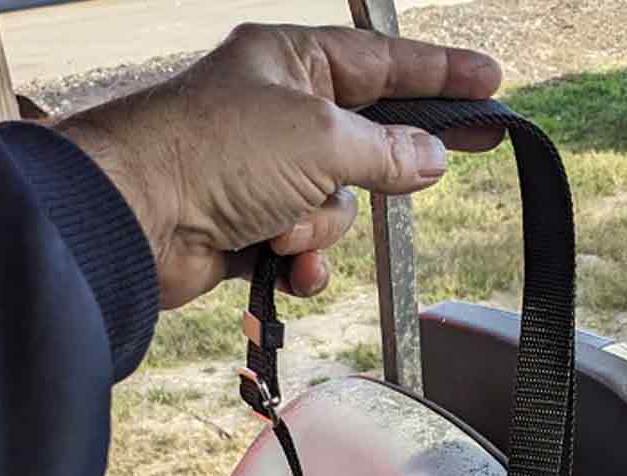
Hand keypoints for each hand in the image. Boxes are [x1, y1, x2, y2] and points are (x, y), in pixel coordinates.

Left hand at [56, 24, 502, 308]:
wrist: (137, 216)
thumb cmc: (211, 150)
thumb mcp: (319, 138)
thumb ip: (386, 151)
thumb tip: (429, 160)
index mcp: (291, 63)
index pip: (384, 63)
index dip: (441, 76)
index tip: (489, 85)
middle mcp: (278, 113)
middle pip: (364, 144)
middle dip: (376, 172)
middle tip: (431, 170)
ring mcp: (263, 172)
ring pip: (336, 206)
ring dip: (319, 226)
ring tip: (284, 226)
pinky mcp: (249, 225)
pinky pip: (306, 246)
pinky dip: (300, 259)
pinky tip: (281, 261)